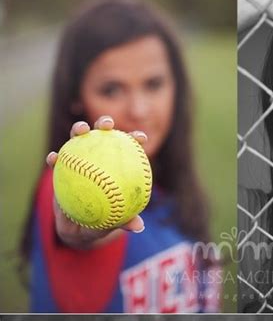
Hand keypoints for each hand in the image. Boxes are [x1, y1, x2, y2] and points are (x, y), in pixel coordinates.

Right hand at [47, 116, 146, 248]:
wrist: (78, 228)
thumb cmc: (101, 220)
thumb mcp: (112, 221)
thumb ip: (124, 220)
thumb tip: (138, 227)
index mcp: (115, 164)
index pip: (128, 146)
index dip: (134, 138)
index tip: (141, 137)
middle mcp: (98, 156)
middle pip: (102, 133)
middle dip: (105, 122)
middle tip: (108, 125)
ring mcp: (79, 159)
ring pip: (78, 138)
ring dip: (79, 129)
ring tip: (81, 130)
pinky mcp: (62, 167)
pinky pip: (57, 160)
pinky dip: (55, 157)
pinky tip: (53, 158)